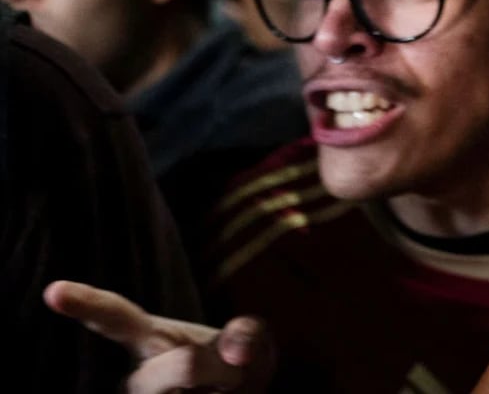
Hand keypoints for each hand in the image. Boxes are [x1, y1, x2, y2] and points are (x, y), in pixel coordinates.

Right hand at [43, 280, 274, 393]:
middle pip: (186, 366)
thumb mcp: (249, 341)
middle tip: (232, 374)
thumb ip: (247, 335)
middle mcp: (135, 378)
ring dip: (228, 393)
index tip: (54, 290)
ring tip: (220, 393)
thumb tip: (236, 354)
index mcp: (149, 340)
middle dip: (223, 368)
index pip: (114, 317)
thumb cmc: (232, 365)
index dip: (86, 302)